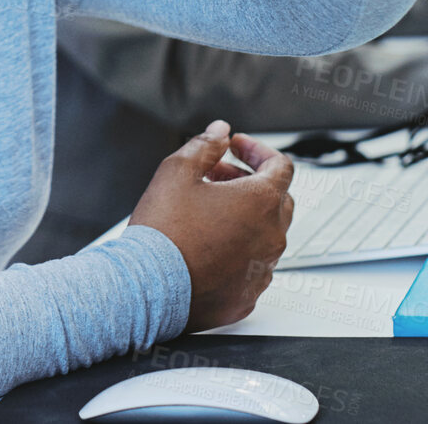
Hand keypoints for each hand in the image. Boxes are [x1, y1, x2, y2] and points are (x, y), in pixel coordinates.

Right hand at [129, 120, 294, 331]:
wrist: (148, 288)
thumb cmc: (163, 233)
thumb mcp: (177, 172)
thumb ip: (205, 146)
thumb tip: (219, 132)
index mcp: (261, 202)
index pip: (280, 165)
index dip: (256, 150)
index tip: (236, 147)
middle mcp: (271, 236)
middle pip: (277, 199)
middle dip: (249, 181)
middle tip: (216, 176)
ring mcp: (262, 269)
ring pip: (266, 234)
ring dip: (245, 217)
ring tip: (207, 212)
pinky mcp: (248, 295)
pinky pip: (253, 266)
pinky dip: (238, 251)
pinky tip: (208, 246)